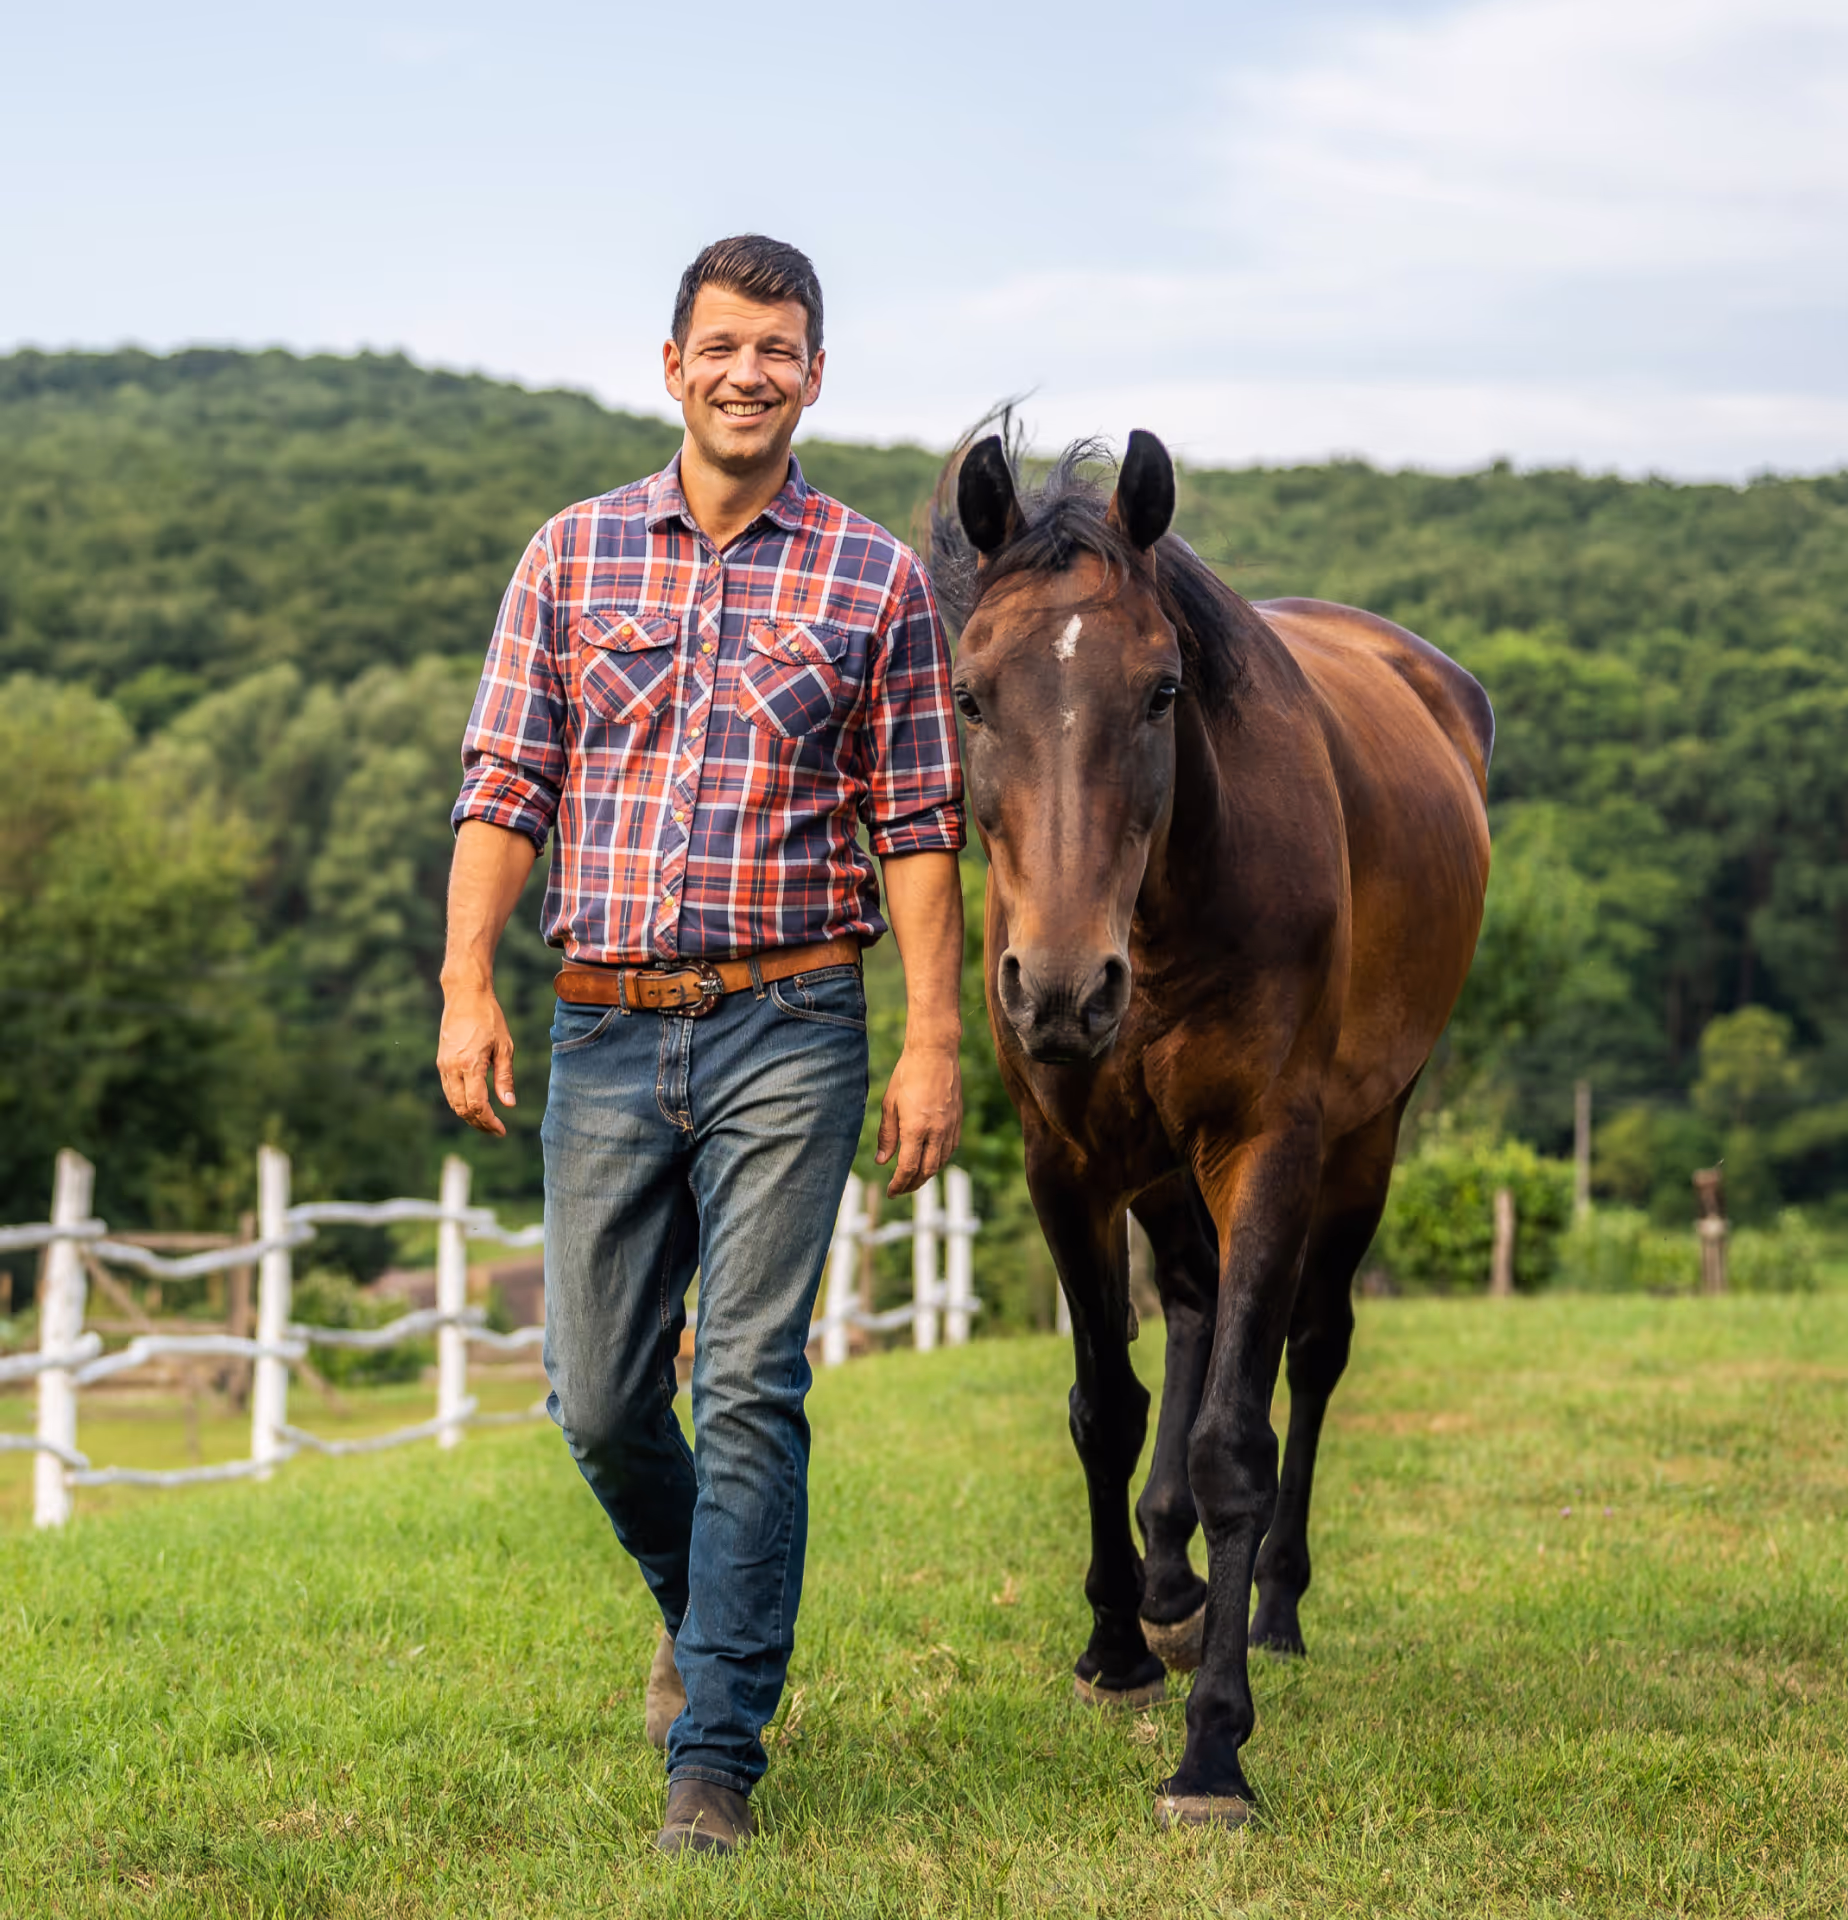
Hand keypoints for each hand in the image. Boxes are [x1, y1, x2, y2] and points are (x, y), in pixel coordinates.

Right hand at [437, 983, 516, 1136]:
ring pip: (452, 1102)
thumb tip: (509, 1105)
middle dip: (478, 1123)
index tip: (502, 1130)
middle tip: (496, 1130)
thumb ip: (505, 1078)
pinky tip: (475, 1104)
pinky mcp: (441, 1061)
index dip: (489, 1122)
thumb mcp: (505, 1047)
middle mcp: (452, 1068)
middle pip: (461, 1109)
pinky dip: (460, 1102)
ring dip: (468, 1115)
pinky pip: (449, 1090)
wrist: (465, 996)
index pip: (476, 1105)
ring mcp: (443, 1065)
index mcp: (470, 1065)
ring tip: (487, 1121)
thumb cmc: (490, 1018)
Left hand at [876, 1041, 962, 1195]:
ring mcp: (950, 1127)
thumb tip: (882, 1161)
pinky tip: (930, 1161)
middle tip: (900, 1189)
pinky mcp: (957, 1121)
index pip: (908, 1168)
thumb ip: (887, 1135)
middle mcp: (936, 1131)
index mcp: (916, 1128)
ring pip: (940, 1162)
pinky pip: (950, 1150)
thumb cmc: (907, 1074)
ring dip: (926, 1175)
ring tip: (913, 1179)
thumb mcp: (889, 1104)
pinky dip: (939, 1161)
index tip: (890, 1191)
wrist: (935, 1053)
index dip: (899, 1184)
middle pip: (926, 1171)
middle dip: (912, 1185)